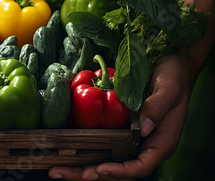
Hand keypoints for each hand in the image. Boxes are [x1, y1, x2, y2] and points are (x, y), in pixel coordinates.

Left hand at [48, 52, 192, 179]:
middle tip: (63, 172)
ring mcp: (132, 139)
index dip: (120, 171)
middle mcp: (145, 145)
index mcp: (161, 142)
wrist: (171, 64)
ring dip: (82, 167)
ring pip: (107, 161)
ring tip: (59, 170)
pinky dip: (86, 151)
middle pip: (118, 169)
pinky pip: (103, 146)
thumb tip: (143, 129)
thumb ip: (157, 107)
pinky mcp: (121, 130)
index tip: (100, 168)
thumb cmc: (174, 75)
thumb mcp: (169, 88)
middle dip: (91, 174)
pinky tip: (66, 152)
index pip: (140, 166)